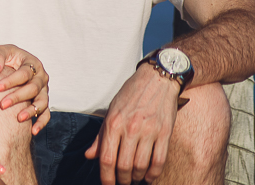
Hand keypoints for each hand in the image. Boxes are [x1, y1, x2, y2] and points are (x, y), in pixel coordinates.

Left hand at [0, 45, 50, 132]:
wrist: (10, 63)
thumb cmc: (5, 57)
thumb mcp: (1, 51)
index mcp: (32, 63)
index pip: (23, 74)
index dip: (10, 81)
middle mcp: (41, 77)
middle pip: (33, 89)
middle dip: (17, 97)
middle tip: (2, 105)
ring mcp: (44, 90)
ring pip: (42, 102)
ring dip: (31, 111)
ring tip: (19, 119)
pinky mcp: (43, 101)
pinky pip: (46, 113)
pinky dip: (41, 123)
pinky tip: (33, 132)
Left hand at [84, 65, 178, 183]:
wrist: (156, 79)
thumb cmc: (130, 95)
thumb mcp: (111, 112)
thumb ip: (101, 136)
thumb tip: (89, 156)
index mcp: (113, 123)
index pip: (107, 158)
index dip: (106, 177)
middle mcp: (130, 128)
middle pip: (124, 166)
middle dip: (122, 180)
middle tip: (122, 183)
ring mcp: (149, 131)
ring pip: (142, 166)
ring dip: (137, 178)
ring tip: (134, 179)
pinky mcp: (165, 132)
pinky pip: (159, 160)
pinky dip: (154, 173)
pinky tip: (149, 177)